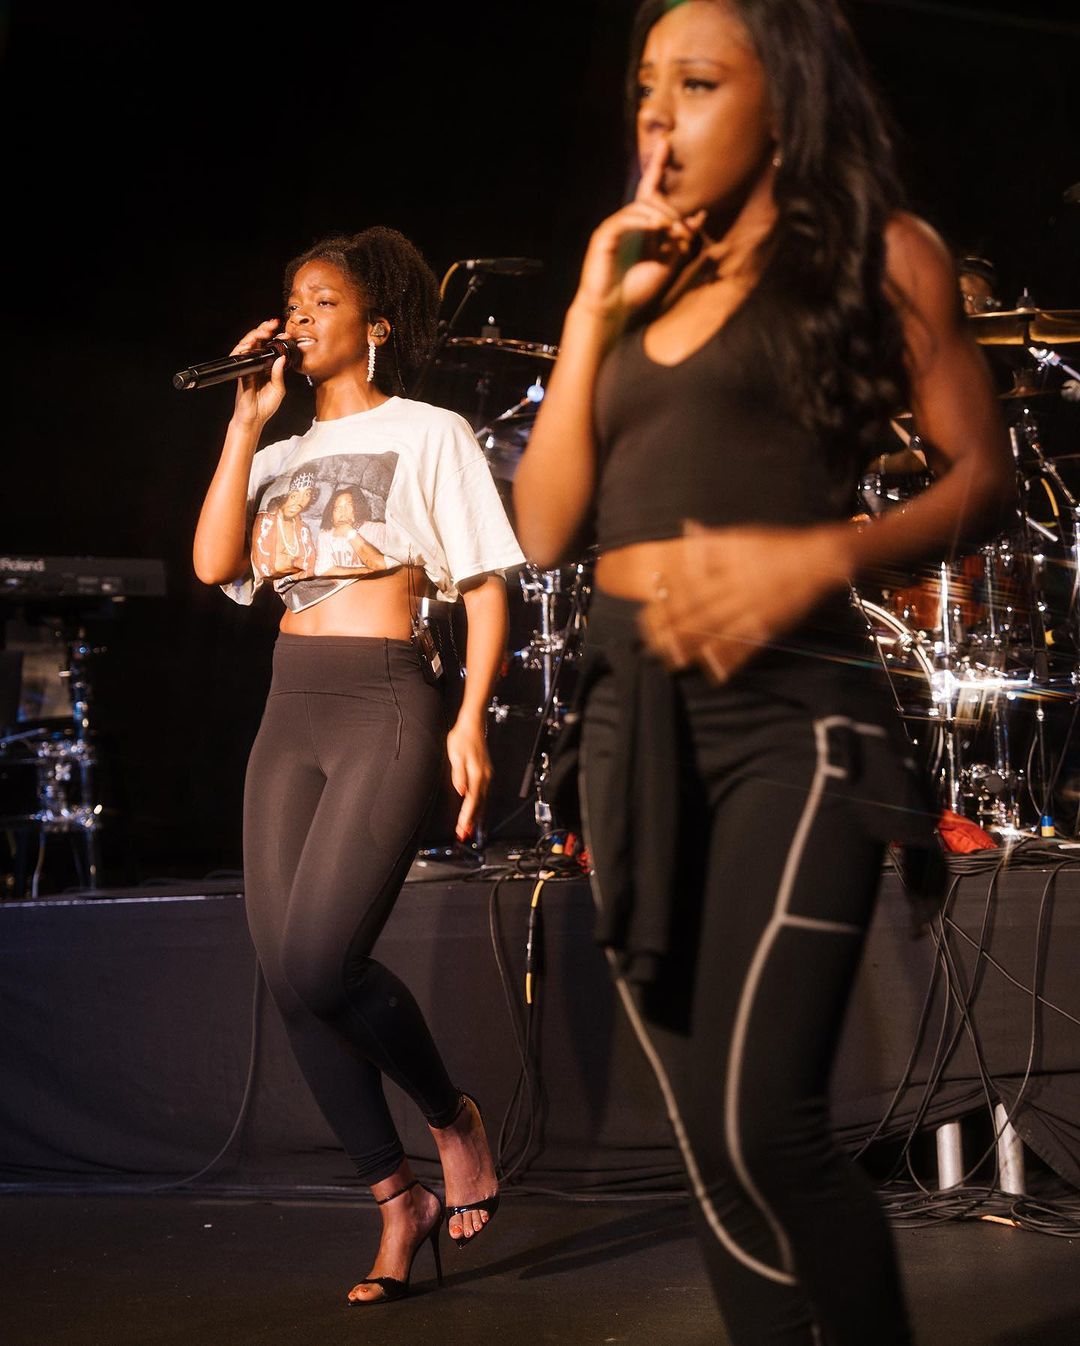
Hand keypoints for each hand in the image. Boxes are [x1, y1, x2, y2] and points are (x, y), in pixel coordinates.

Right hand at [230, 317, 288, 427]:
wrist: (253, 418)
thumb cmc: (265, 406)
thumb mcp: (278, 389)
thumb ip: (279, 374)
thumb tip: (282, 358)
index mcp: (265, 367)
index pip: (269, 347)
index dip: (275, 338)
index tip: (285, 333)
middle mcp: (255, 365)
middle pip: (257, 342)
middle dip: (264, 330)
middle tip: (273, 323)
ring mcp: (247, 367)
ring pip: (247, 345)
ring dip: (254, 335)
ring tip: (263, 330)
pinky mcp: (240, 372)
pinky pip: (239, 357)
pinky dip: (243, 349)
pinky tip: (250, 344)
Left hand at [446, 716, 491, 842]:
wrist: (473, 725)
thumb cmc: (462, 738)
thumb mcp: (456, 755)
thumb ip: (459, 774)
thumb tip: (461, 790)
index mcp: (477, 774)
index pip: (472, 801)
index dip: (467, 817)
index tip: (462, 829)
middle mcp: (484, 777)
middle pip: (479, 804)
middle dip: (471, 821)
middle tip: (464, 835)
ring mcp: (487, 775)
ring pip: (482, 801)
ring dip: (475, 816)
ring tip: (469, 829)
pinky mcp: (485, 773)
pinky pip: (483, 794)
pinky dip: (478, 806)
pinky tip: (475, 811)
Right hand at [576, 135, 705, 319]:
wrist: (613, 311)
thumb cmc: (637, 289)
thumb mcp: (669, 263)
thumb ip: (682, 239)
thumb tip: (700, 214)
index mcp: (643, 226)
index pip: (652, 189)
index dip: (658, 164)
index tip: (668, 140)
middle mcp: (628, 222)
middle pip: (651, 197)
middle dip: (673, 211)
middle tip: (686, 232)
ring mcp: (615, 228)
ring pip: (641, 208)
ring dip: (662, 218)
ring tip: (675, 234)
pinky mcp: (604, 237)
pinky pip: (625, 221)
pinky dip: (644, 222)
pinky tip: (658, 228)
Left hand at [638, 522, 852, 681]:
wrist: (819, 557)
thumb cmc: (778, 546)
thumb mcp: (741, 536)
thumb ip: (712, 540)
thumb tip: (688, 528)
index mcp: (727, 570)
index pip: (688, 589)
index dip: (666, 604)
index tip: (646, 616)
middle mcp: (735, 592)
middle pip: (698, 614)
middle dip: (673, 631)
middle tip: (650, 645)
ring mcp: (751, 612)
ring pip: (717, 631)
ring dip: (694, 647)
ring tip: (672, 661)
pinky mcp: (769, 627)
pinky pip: (747, 646)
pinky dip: (731, 659)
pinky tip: (714, 672)